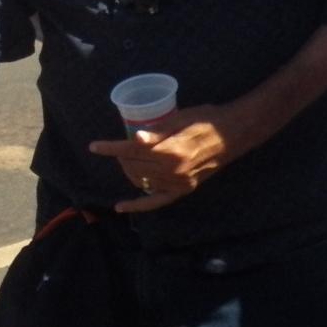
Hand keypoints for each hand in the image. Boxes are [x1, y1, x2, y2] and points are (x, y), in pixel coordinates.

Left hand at [88, 105, 250, 213]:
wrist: (232, 134)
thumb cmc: (205, 120)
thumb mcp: (179, 119)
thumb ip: (157, 132)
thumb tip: (135, 138)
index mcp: (171, 152)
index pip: (131, 151)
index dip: (110, 148)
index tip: (94, 146)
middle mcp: (173, 172)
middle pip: (134, 167)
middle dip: (120, 158)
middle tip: (117, 147)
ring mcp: (179, 185)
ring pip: (141, 182)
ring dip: (128, 172)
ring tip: (124, 162)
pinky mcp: (184, 191)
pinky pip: (156, 202)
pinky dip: (138, 205)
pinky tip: (121, 207)